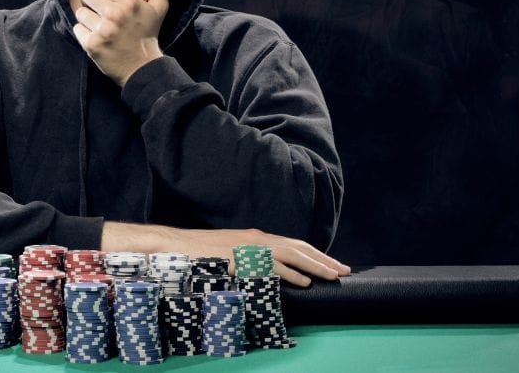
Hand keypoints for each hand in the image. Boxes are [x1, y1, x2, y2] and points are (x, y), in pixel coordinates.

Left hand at [72, 0, 169, 86]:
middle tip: (100, 8)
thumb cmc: (148, 33)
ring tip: (101, 24)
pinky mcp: (91, 45)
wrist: (142, 67)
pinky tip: (98, 37)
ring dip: (87, 17)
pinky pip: (77, 29)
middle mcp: (114, 15)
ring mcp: (102, 31)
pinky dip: (84, 32)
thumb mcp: (160, 6)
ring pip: (80, 12)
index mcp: (128, 2)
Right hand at [101, 221, 350, 287]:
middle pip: (298, 247)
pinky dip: (290, 273)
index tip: (333, 265)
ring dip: (314, 266)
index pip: (292, 244)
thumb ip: (250, 263)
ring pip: (290, 254)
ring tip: (333, 275)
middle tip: (344, 271)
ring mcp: (248, 247)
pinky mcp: (240, 258)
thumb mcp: (230, 256)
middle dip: (323, 259)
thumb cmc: (199, 255)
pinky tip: (303, 282)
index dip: (314, 254)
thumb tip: (268, 276)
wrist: (173, 247)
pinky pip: (270, 266)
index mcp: (255, 238)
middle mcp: (256, 238)